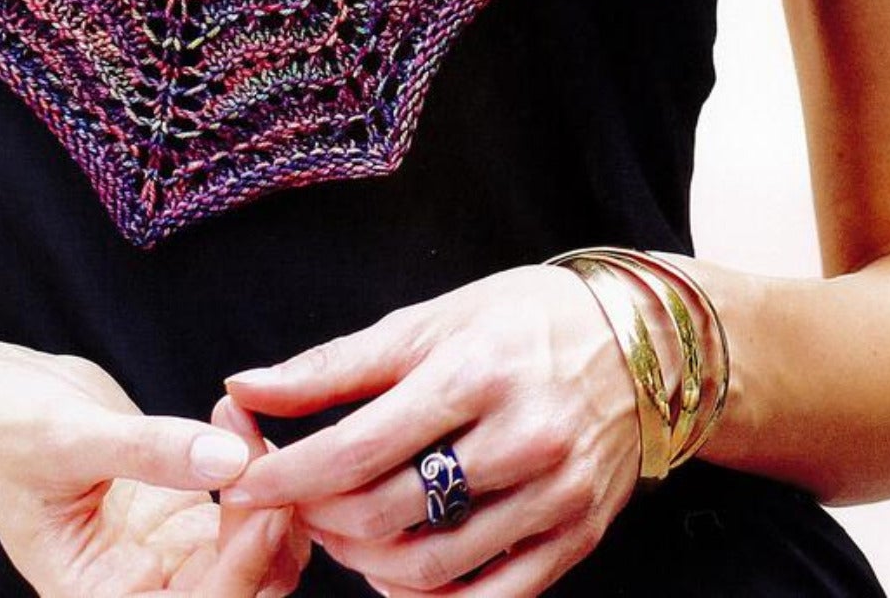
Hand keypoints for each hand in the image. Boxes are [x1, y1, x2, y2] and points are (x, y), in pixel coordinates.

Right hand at [0, 337, 309, 595]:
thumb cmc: (0, 426)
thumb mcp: (67, 437)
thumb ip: (149, 450)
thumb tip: (231, 461)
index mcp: (97, 593)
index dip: (238, 571)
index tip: (268, 506)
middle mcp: (137, 582)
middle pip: (237, 588)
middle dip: (269, 534)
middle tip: (273, 457)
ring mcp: (162, 545)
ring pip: (248, 551)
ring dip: (268, 497)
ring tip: (250, 427)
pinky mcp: (177, 505)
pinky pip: (236, 506)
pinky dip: (252, 467)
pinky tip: (238, 419)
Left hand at [222, 266, 640, 596]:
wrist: (644, 343)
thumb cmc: (523, 321)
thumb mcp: (432, 319)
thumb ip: (337, 364)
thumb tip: (245, 386)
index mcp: (475, 369)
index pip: (359, 446)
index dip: (288, 472)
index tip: (244, 478)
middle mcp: (520, 435)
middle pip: (387, 511)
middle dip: (318, 518)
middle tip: (293, 503)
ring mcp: (553, 493)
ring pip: (429, 566)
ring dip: (362, 564)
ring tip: (342, 534)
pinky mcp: (576, 537)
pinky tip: (399, 571)